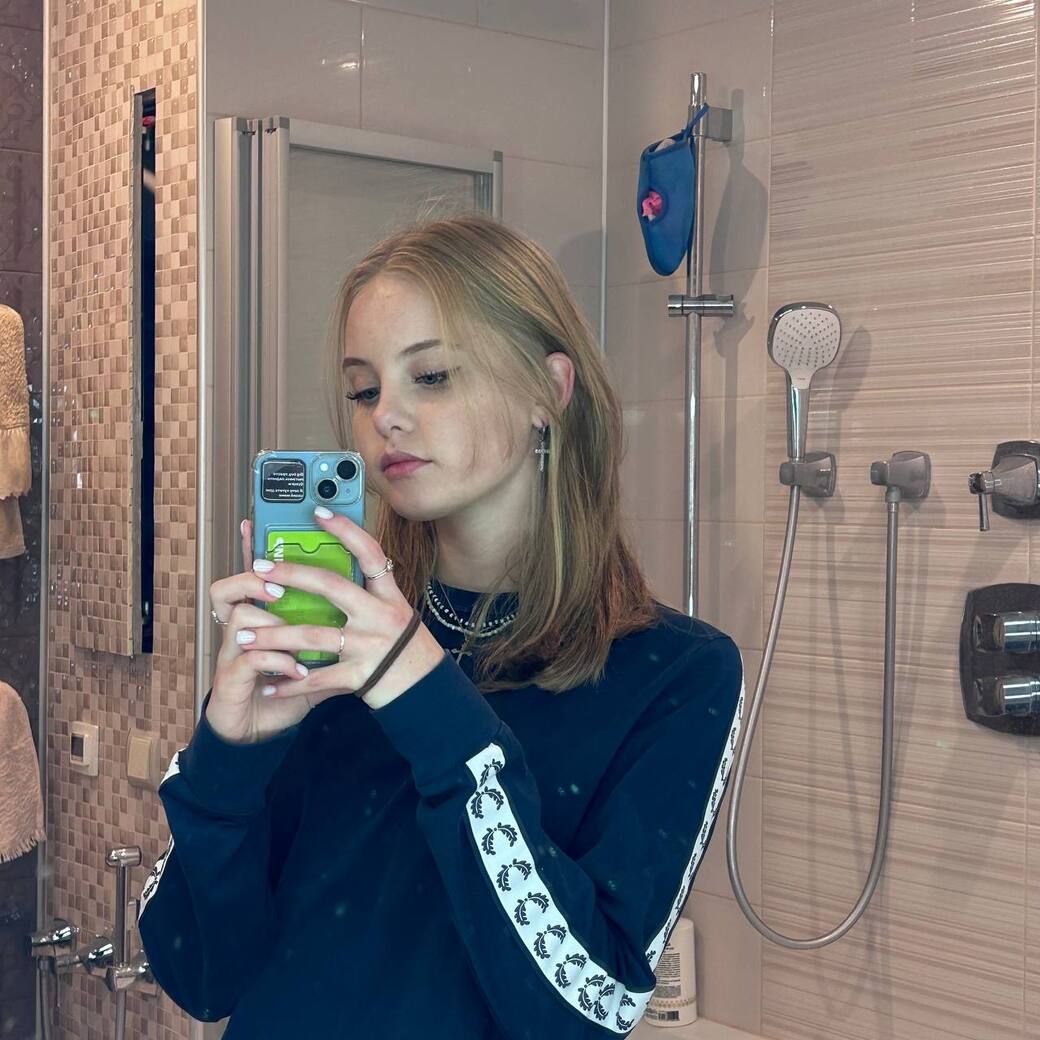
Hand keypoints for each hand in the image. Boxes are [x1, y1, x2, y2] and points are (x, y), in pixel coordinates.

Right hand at [206, 518, 317, 743]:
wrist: (254, 729)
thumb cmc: (284, 685)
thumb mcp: (313, 655)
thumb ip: (331, 631)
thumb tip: (365, 602)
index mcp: (262, 614)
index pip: (256, 573)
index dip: (255, 547)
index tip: (261, 521)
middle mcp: (243, 626)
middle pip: (238, 585)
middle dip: (259, 579)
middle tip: (281, 583)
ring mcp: (234, 652)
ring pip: (242, 619)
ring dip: (271, 625)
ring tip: (289, 628)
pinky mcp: (231, 679)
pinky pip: (250, 660)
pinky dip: (276, 663)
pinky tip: (294, 670)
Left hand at [236, 507, 444, 713]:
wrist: (426, 690)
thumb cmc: (406, 650)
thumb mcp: (395, 614)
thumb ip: (368, 596)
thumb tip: (328, 578)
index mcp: (389, 597)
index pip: (370, 554)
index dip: (346, 530)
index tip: (318, 512)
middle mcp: (380, 616)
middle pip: (331, 586)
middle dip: (292, 574)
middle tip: (259, 569)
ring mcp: (370, 645)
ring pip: (313, 636)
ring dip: (275, 638)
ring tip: (245, 639)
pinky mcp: (361, 675)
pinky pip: (318, 679)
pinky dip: (291, 684)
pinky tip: (269, 685)